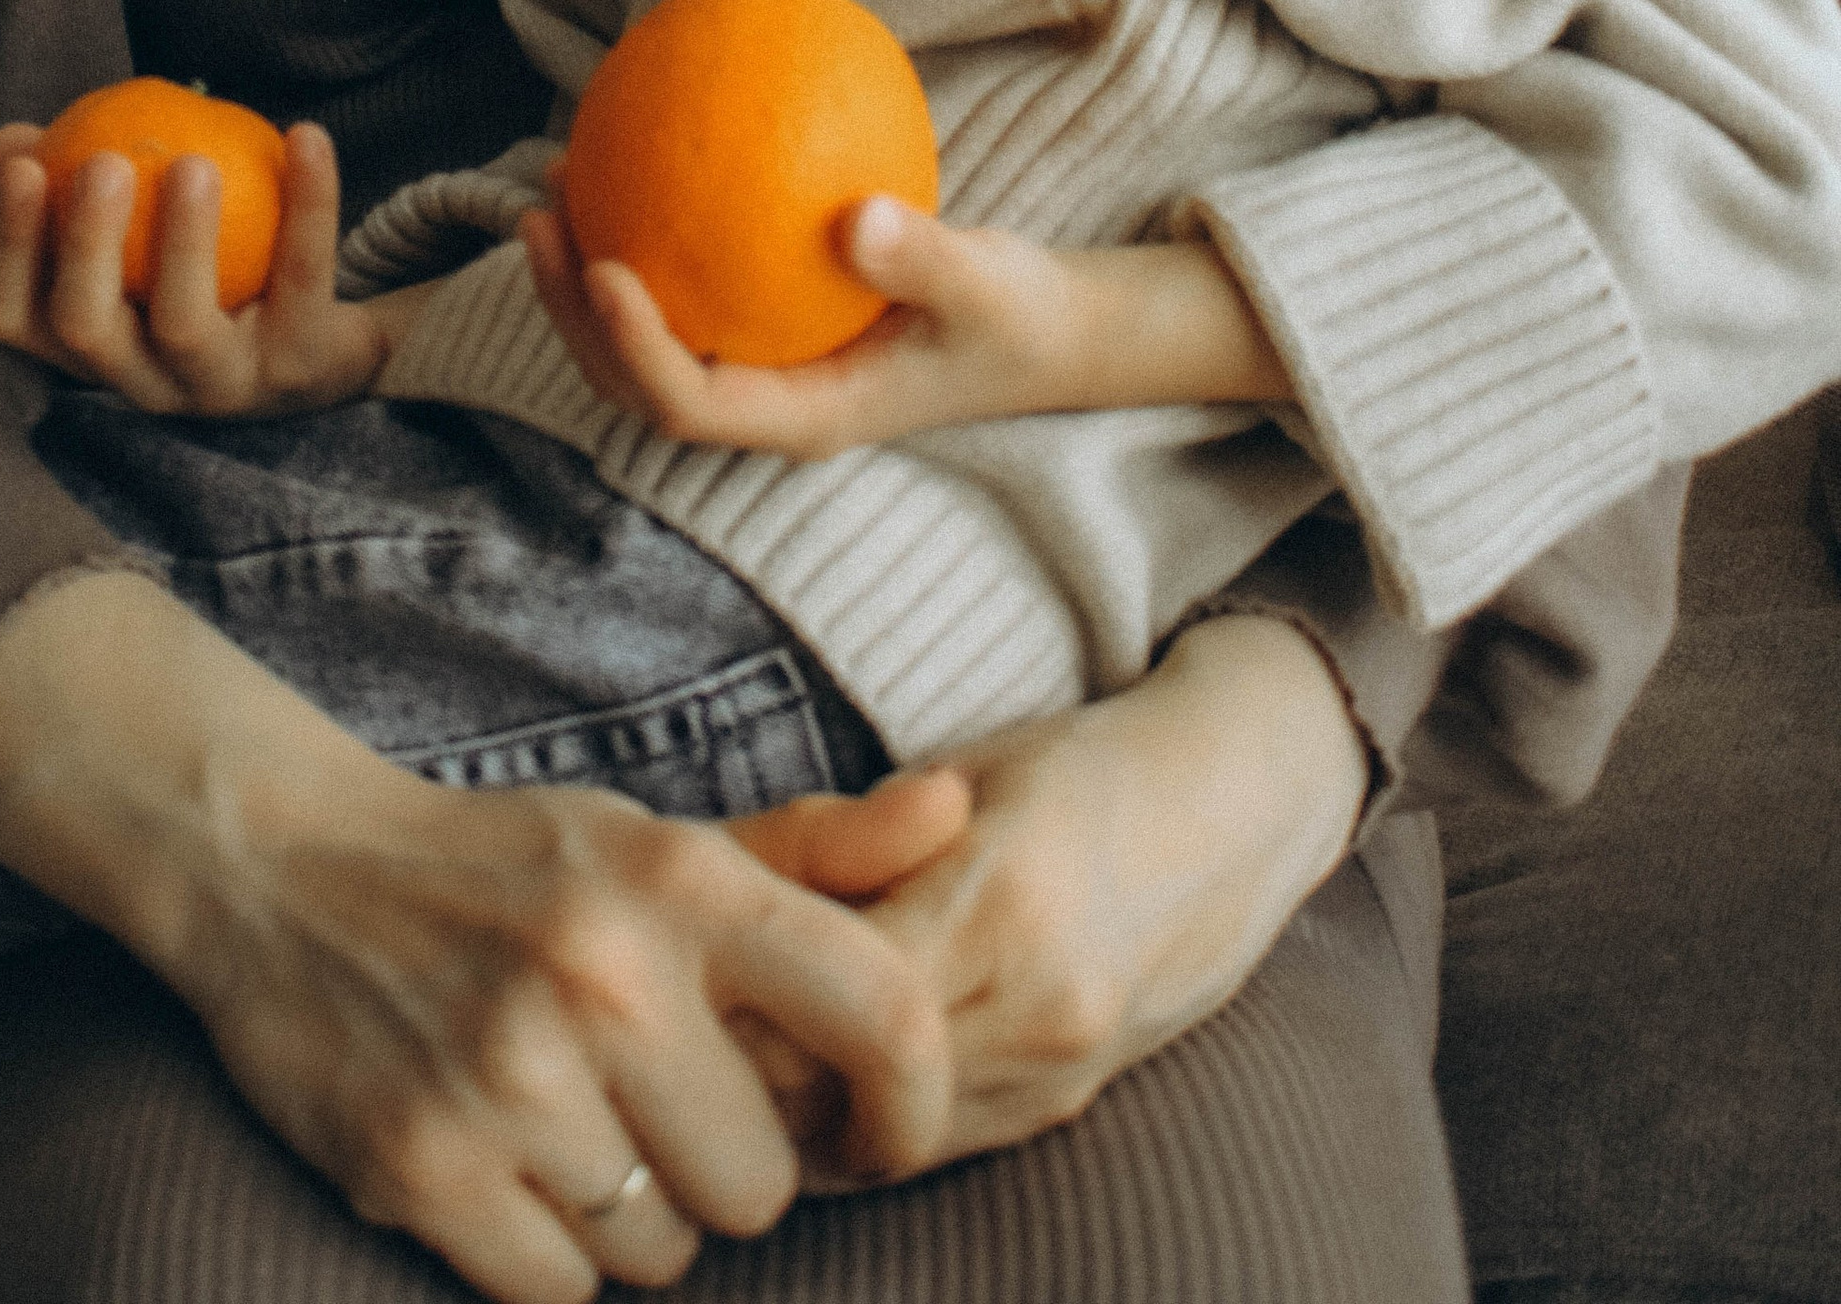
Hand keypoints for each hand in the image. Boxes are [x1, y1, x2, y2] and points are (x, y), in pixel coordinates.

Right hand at [0, 117, 406, 414]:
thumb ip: (71, 187)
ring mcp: (222, 386)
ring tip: (192, 163)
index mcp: (93, 350)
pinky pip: (301, 276)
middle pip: (86, 329)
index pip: (15, 317)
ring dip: (184, 239)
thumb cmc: (207, 280)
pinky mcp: (300, 368)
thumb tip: (9, 140)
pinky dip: (309, 200)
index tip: (22, 167)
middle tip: (103, 163)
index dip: (6, 247)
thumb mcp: (137, 243)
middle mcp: (144, 383)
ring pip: (184, 325)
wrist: (329, 350)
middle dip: (84, 245)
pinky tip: (306, 134)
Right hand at [0, 570, 951, 1303]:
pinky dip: (544, 1255)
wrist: (283, 866)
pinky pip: (559, 1290)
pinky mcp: (423, 1166)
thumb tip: (956, 813)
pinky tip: (507, 1168)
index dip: (912, 1104)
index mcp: (680, 882)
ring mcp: (509, 1078)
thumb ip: (815, 850)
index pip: (884, 1013)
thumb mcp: (655, 838)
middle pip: (767, 1183)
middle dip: (724, 1167)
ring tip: (573, 1129)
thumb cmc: (505, 863)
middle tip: (655, 1107)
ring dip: (634, 1216)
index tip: (883, 1134)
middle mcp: (606, 976)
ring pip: (665, 1248)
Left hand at [517, 201, 1288, 456]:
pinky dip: (648, 242)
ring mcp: (767, 370)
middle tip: (541, 218)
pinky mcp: (772, 330)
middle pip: (637, 383)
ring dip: (589, 279)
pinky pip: (689, 291)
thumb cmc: (1017, 314)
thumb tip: (855, 217)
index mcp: (805, 416)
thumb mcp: (987, 283)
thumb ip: (925, 258)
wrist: (1050, 332)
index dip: (632, 347)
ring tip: (555, 189)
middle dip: (576, 312)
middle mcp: (769, 403)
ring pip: (647, 344)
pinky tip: (632, 163)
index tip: (606, 266)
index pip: (690, 403)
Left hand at [726, 614, 1368, 1178]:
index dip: (736, 998)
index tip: (677, 971)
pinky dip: (866, 1121)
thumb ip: (856, 847)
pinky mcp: (1062, 1107)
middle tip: (681, 1027)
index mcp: (995, 902)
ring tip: (732, 1053)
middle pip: (844, 1091)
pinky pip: (936, 1143)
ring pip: (884, 1141)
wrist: (1231, 816)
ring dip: (802, 1110)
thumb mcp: (959, 772)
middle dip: (752, 1070)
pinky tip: (817, 1075)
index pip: (826, 998)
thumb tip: (737, 910)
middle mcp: (1032, 1009)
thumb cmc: (1078, 765)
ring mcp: (1054, 1073)